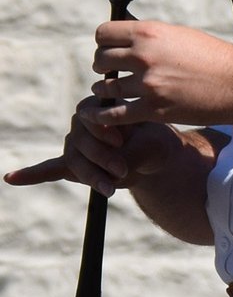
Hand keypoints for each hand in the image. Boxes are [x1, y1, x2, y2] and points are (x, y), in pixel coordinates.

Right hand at [5, 95, 192, 194]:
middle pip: (79, 142)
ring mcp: (75, 145)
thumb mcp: (150, 141)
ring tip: (110, 189)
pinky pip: (48, 169)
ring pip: (74, 161)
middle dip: (101, 158)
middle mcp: (81, 124)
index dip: (101, 131)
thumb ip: (131, 149)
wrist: (154, 155)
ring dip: (92, 175)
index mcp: (98, 107)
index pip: (88, 117)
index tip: (121, 141)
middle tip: (122, 169)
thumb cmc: (154, 140)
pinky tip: (12, 178)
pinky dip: (30, 174)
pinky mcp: (73, 165)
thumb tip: (120, 163)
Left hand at [85, 21, 232, 126]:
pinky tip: (102, 114)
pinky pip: (113, 115)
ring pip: (105, 87)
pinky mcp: (153, 110)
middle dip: (104, 66)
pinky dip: (103, 115)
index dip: (104, 42)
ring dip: (105, 90)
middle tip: (112, 72)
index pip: (104, 34)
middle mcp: (145, 56)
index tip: (110, 50)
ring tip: (111, 92)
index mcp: (151, 33)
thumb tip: (125, 29)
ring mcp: (148, 84)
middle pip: (100, 60)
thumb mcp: (181, 35)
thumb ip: (151, 36)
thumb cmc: (215, 57)